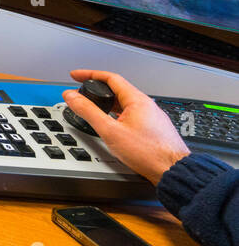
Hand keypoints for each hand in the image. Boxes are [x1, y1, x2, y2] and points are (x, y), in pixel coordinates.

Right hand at [64, 70, 189, 184]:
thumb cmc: (149, 153)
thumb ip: (88, 111)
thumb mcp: (110, 131)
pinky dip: (117, 114)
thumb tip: (72, 96)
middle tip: (82, 92)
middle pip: (117, 89)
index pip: (110, 78)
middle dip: (97, 89)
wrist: (173, 171)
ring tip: (94, 108)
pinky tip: (113, 124)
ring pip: (125, 103)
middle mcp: (147, 105)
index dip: (90, 74)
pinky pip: (132, 114)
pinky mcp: (155, 129)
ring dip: (107, 102)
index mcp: (137, 100)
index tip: (76, 76)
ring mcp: (152, 117)